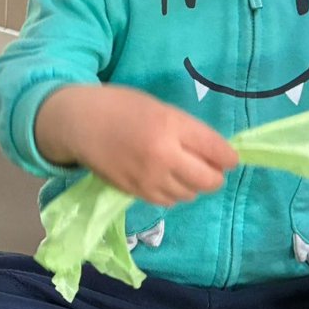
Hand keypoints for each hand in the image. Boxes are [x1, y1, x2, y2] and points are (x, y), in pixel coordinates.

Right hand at [35, 84, 238, 205]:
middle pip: (208, 180)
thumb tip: (215, 154)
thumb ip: (187, 130)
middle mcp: (163, 156)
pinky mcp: (135, 192)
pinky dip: (174, 193)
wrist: (79, 123)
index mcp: (170, 126)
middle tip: (211, 168)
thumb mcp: (159, 108)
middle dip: (215, 175)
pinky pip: (168, 201)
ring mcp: (149, 178)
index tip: (229, 158)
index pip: (215, 150)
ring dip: (193, 185)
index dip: (228, 156)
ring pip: (189, 194)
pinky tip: (166, 179)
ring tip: (183, 171)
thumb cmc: (121, 107)